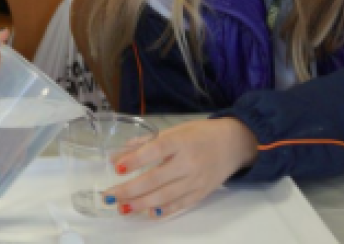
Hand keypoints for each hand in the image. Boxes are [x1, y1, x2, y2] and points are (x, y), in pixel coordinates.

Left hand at [103, 118, 258, 218]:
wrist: (234, 143)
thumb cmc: (200, 134)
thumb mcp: (175, 131)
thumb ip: (147, 142)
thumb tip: (118, 155)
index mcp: (181, 141)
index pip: (156, 150)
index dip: (136, 160)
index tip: (116, 168)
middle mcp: (188, 162)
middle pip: (156, 179)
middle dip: (130, 189)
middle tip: (109, 195)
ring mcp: (196, 180)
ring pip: (165, 196)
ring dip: (141, 204)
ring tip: (122, 207)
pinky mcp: (201, 193)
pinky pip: (179, 205)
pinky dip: (163, 210)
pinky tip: (147, 213)